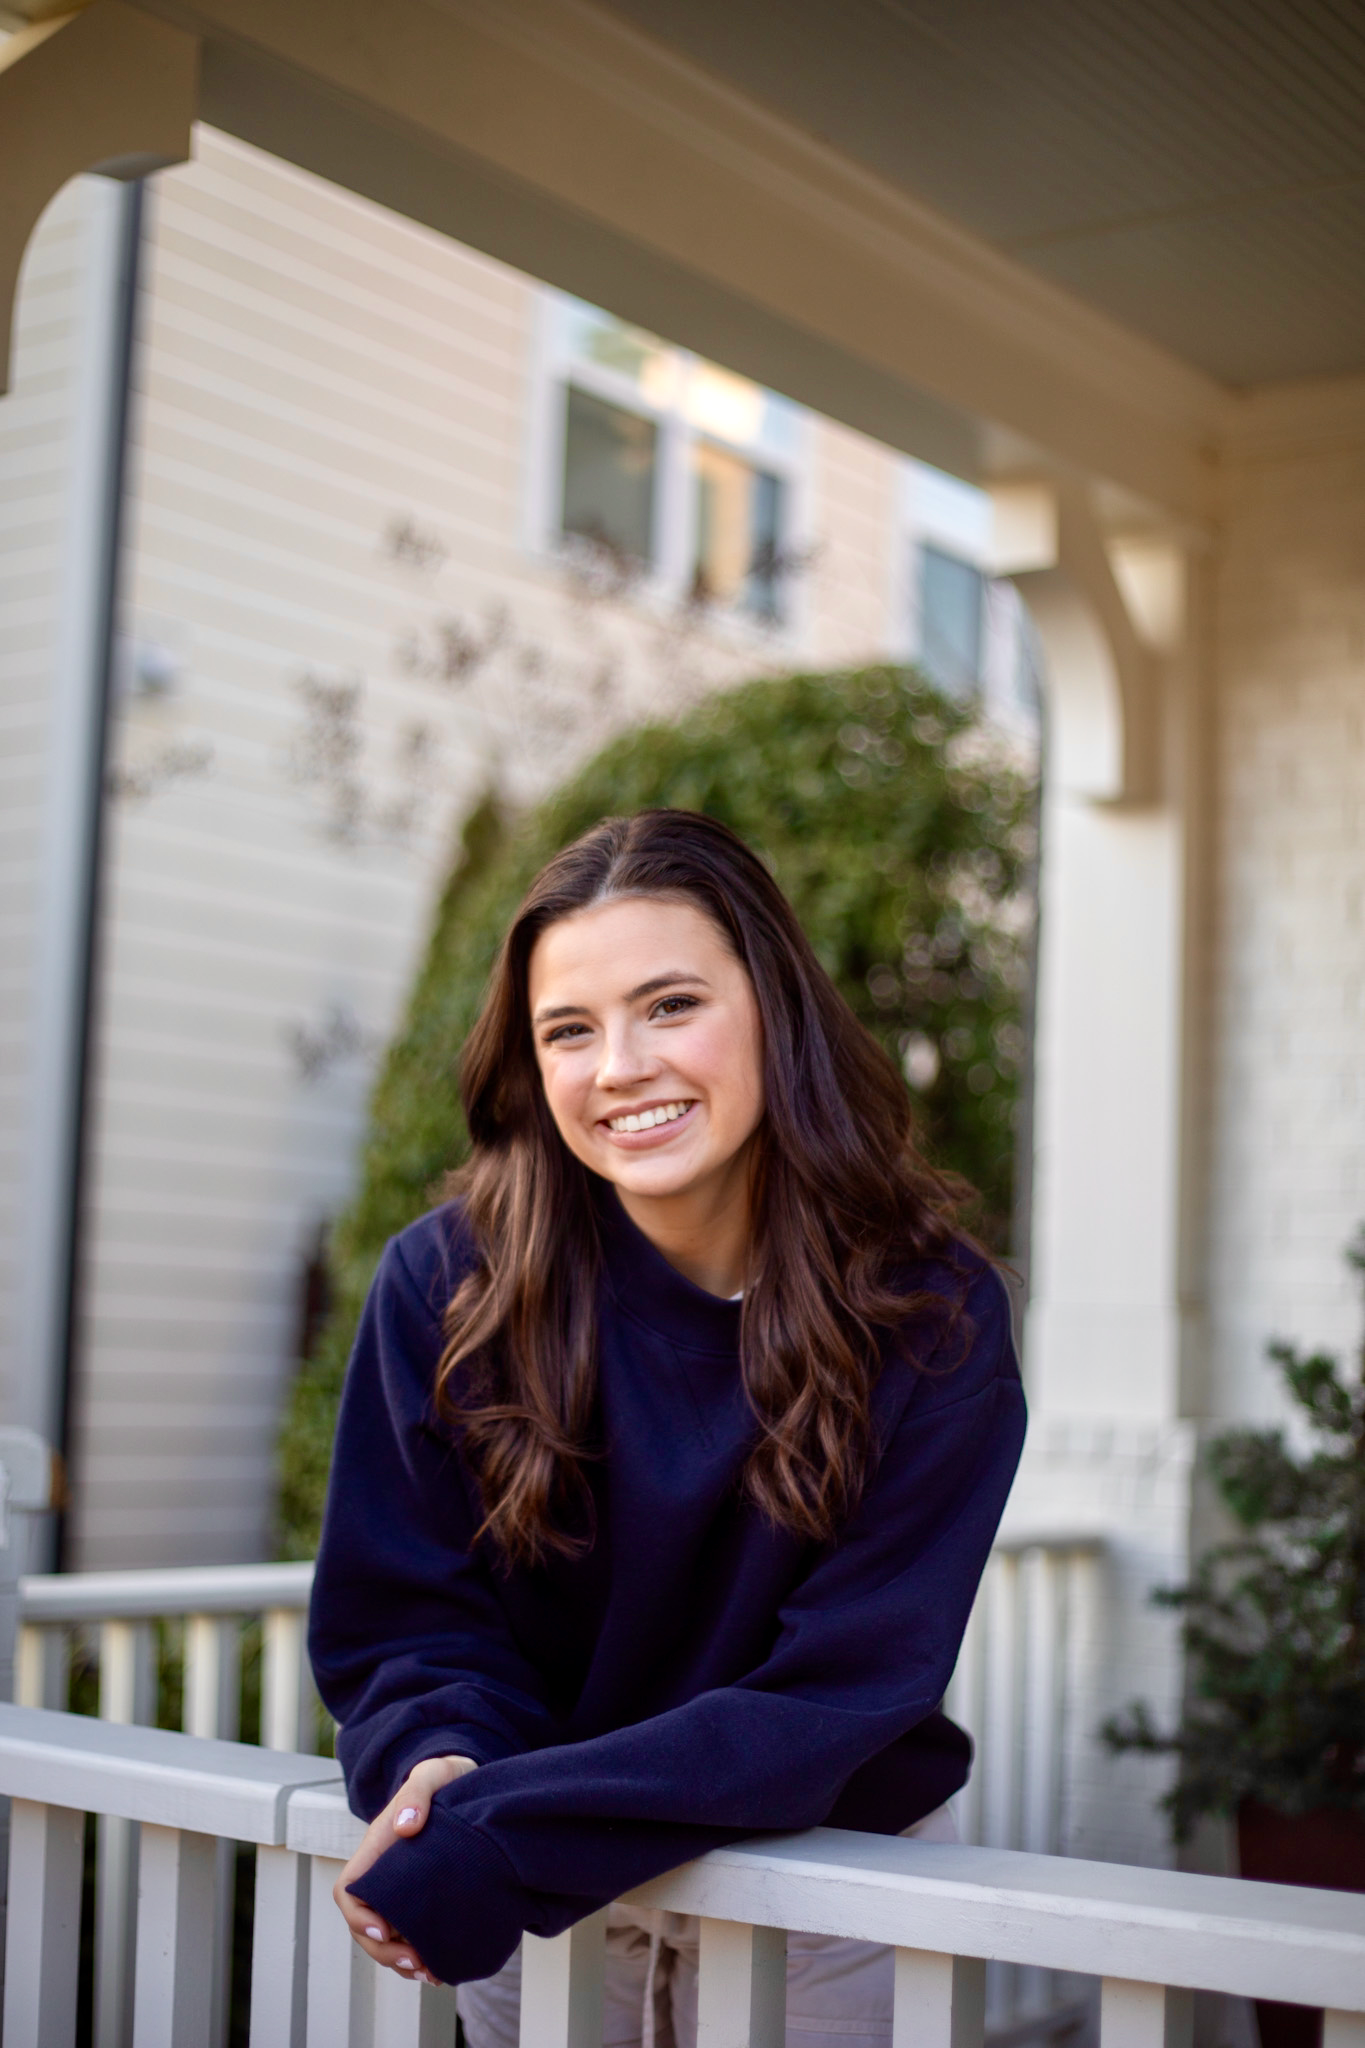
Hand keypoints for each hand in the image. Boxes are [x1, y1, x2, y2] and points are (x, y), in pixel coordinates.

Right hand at [335, 1753, 476, 1983]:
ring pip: (386, 1938)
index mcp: (376, 1847)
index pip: (349, 1890)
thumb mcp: (433, 1774)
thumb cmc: (444, 1776)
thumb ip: (417, 1792)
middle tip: (418, 1964)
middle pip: (365, 1924)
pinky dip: (419, 1956)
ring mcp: (400, 1887)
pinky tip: (440, 1968)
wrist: (464, 1779)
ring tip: (432, 1974)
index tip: (384, 1931)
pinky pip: (409, 1935)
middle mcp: (383, 1872)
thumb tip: (404, 1826)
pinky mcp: (421, 1896)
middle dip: (384, 1952)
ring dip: (401, 1962)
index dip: (359, 1917)